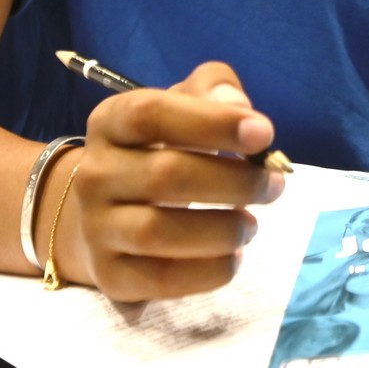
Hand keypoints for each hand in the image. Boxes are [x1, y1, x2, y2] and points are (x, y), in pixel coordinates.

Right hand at [72, 62, 284, 300]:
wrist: (105, 210)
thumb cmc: (158, 147)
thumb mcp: (181, 105)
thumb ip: (213, 88)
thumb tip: (240, 107)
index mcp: (111, 121)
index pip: (153, 114)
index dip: (211, 122)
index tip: (264, 134)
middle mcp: (94, 173)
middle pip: (165, 175)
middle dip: (234, 181)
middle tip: (274, 184)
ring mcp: (96, 227)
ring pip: (158, 232)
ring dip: (221, 229)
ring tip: (251, 224)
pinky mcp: (110, 274)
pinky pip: (159, 279)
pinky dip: (207, 272)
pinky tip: (232, 257)